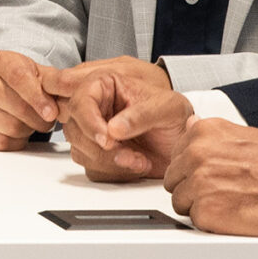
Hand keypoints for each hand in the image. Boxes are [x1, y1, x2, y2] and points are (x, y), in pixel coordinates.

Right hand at [0, 50, 69, 149]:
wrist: (2, 93)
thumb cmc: (24, 84)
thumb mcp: (40, 75)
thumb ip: (54, 82)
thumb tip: (66, 92)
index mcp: (0, 61)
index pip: (19, 78)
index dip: (38, 98)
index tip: (51, 113)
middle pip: (18, 107)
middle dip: (39, 118)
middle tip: (46, 118)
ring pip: (11, 127)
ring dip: (29, 130)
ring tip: (30, 121)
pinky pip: (2, 142)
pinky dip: (16, 141)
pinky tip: (18, 131)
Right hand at [68, 84, 195, 179]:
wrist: (184, 145)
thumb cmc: (177, 118)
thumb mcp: (169, 108)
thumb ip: (141, 115)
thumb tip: (113, 128)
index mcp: (106, 85)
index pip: (80, 100)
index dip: (88, 121)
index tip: (107, 140)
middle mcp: (95, 108)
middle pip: (74, 129)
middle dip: (101, 148)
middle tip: (128, 154)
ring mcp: (94, 133)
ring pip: (80, 151)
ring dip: (110, 162)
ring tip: (139, 159)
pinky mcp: (97, 155)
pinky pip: (92, 169)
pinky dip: (115, 173)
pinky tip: (136, 165)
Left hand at [163, 119, 257, 235]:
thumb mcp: (244, 133)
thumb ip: (211, 132)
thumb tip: (190, 124)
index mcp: (204, 133)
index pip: (176, 155)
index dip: (191, 168)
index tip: (209, 172)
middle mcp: (197, 155)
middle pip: (174, 179)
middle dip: (191, 187)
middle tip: (221, 190)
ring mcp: (199, 184)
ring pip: (180, 201)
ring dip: (200, 205)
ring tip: (229, 200)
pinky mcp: (206, 211)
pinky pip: (195, 220)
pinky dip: (212, 221)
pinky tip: (232, 212)